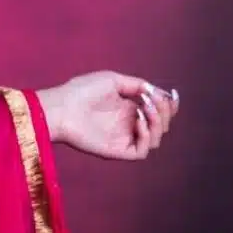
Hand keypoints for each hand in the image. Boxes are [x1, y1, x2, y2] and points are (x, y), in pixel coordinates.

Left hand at [37, 71, 179, 159]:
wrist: (61, 106)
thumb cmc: (81, 90)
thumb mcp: (113, 80)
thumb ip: (137, 85)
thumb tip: (159, 92)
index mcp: (128, 109)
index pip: (157, 112)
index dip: (169, 106)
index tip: (172, 94)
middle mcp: (128, 125)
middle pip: (161, 125)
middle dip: (164, 111)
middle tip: (152, 99)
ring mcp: (123, 139)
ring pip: (156, 139)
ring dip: (157, 121)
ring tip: (144, 106)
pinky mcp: (117, 151)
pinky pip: (142, 151)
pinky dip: (146, 135)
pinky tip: (137, 118)